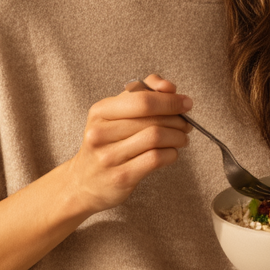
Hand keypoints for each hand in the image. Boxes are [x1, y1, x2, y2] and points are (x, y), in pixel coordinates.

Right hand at [0, 74, 190, 269]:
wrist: (83, 183)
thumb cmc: (106, 143)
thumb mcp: (115, 114)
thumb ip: (141, 94)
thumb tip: (168, 86)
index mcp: (100, 111)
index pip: (142, 99)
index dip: (170, 100)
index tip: (185, 103)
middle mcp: (100, 132)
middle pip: (152, 119)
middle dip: (177, 119)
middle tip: (186, 124)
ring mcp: (109, 156)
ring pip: (156, 138)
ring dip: (177, 137)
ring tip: (181, 138)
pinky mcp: (121, 176)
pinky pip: (156, 159)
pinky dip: (171, 154)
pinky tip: (171, 153)